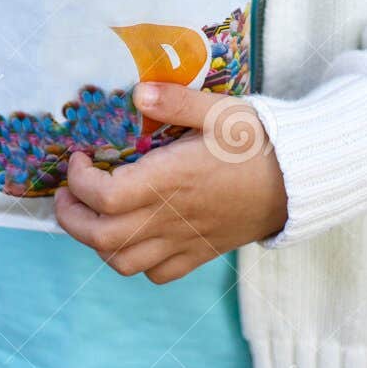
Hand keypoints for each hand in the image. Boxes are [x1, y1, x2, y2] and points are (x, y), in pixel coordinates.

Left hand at [53, 82, 287, 284]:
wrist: (299, 180)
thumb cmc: (258, 141)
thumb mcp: (219, 110)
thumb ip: (175, 101)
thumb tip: (136, 93)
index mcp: (170, 181)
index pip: (105, 197)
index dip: (79, 182)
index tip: (79, 158)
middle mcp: (171, 217)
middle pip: (102, 238)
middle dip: (72, 218)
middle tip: (67, 193)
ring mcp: (185, 240)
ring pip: (124, 263)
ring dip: (98, 243)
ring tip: (94, 215)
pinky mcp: (200, 253)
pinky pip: (157, 274)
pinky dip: (135, 261)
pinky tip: (135, 235)